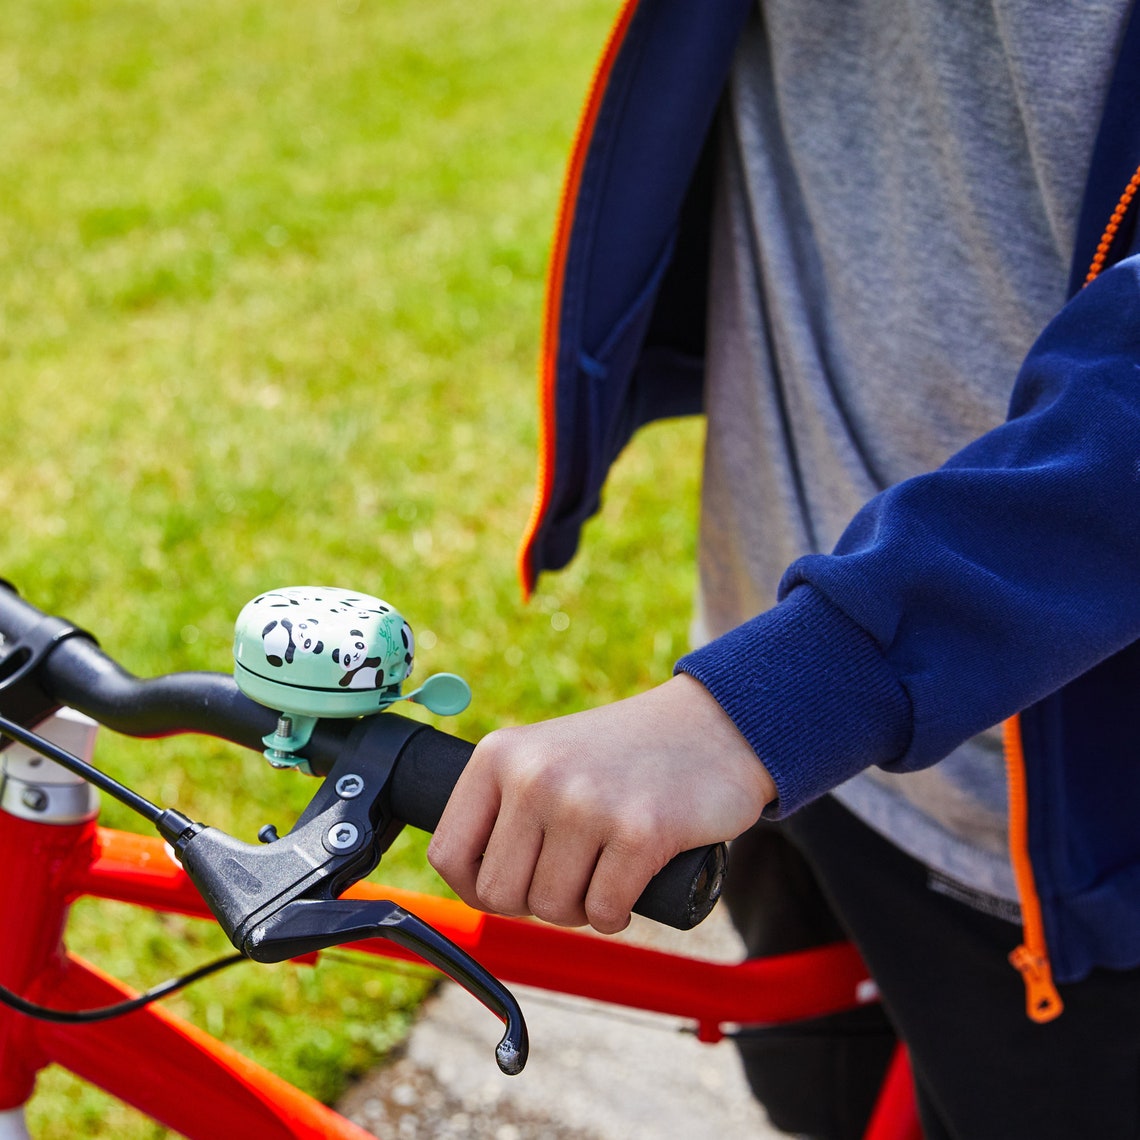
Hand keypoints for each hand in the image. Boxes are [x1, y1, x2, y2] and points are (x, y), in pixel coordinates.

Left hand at [427, 673, 775, 933]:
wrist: (712, 725)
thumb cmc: (622, 755)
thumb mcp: (546, 757)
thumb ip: (505, 807)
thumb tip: (471, 885)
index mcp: (500, 755)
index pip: (447, 853)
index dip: (475, 886)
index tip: (510, 883)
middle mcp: (535, 775)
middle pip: (498, 894)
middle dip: (534, 902)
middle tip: (571, 876)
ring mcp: (586, 803)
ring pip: (552, 910)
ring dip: (580, 908)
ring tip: (603, 869)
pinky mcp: (640, 832)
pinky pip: (604, 914)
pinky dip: (617, 914)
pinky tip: (631, 882)